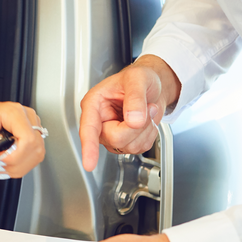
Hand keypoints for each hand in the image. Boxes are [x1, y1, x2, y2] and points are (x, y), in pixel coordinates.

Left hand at [0, 101, 44, 178]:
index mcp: (13, 112)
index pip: (28, 138)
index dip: (16, 155)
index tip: (0, 160)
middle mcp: (26, 117)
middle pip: (34, 147)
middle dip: (16, 163)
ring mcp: (32, 126)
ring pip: (37, 153)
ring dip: (19, 166)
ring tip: (1, 164)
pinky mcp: (33, 135)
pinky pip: (35, 155)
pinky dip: (21, 165)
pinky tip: (8, 164)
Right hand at [78, 55, 179, 170]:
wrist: (152, 86)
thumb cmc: (139, 78)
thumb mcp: (137, 79)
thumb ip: (135, 98)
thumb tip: (133, 120)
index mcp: (94, 104)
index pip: (89, 129)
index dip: (88, 147)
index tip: (89, 163)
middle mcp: (100, 122)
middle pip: (116, 139)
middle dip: (136, 127)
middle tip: (147, 108)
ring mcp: (112, 134)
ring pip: (129, 146)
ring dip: (146, 129)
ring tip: (147, 110)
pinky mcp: (125, 142)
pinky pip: (140, 148)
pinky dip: (150, 134)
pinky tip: (147, 121)